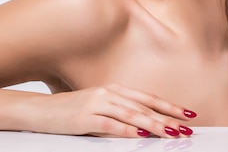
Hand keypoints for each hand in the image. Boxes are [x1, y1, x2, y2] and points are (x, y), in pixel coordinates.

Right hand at [28, 84, 195, 137]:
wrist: (39, 110)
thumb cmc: (70, 111)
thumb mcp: (99, 107)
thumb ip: (120, 114)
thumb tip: (145, 127)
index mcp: (115, 90)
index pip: (148, 99)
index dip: (169, 106)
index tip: (188, 114)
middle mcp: (109, 93)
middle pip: (144, 107)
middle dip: (168, 118)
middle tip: (187, 127)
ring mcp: (96, 104)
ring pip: (131, 115)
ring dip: (153, 125)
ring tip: (170, 133)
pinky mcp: (84, 117)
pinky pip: (109, 124)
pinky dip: (126, 131)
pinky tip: (139, 137)